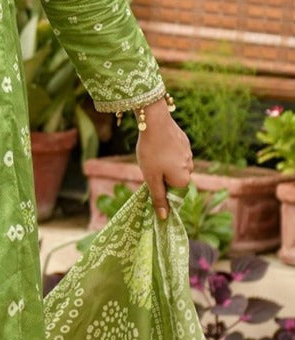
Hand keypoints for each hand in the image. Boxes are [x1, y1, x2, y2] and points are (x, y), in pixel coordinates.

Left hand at [135, 97, 193, 220]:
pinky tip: (157, 145)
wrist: (155, 122)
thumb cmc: (151, 153)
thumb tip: (164, 217)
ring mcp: (188, 154)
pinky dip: (165, 153)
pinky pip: (174, 153)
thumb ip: (158, 198)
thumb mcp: (151, 178)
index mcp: (184, 179)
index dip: (161, 191)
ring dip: (163, 164)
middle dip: (161, 177)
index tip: (151, 183)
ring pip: (173, 166)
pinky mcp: (184, 142)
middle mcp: (190, 168)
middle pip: (174, 180)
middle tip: (149, 168)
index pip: (174, 194)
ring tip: (152, 155)